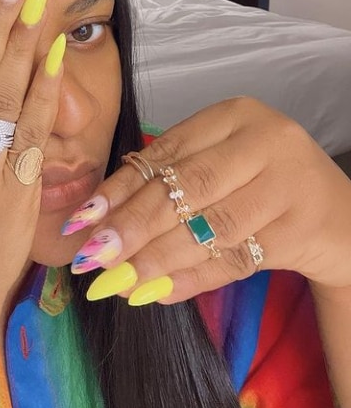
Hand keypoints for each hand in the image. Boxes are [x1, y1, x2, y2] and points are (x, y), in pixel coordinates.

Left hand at [62, 97, 350, 303]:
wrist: (339, 219)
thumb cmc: (262, 186)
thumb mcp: (218, 167)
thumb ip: (165, 182)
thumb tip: (94, 220)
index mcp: (235, 115)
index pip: (167, 153)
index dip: (120, 189)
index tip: (82, 222)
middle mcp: (266, 141)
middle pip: (186, 189)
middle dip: (133, 227)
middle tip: (93, 259)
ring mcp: (289, 184)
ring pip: (209, 227)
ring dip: (157, 260)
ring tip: (118, 283)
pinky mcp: (303, 229)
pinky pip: (236, 259)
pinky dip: (193, 279)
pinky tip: (158, 292)